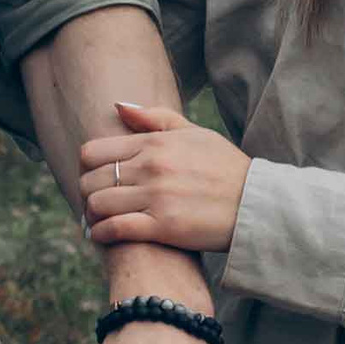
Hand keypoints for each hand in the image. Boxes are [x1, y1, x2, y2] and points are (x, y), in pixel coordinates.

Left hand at [80, 99, 251, 254]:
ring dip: (93, 216)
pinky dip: (102, 234)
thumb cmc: (226, 168)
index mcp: (154, 143)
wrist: (257, 204)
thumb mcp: (195, 133)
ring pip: (98, 204)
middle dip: (87, 193)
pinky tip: (104, 236)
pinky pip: (115, 229)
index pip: (93, 152)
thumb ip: (154, 119)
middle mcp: (151, 168)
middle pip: (90, 179)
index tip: (96, 178)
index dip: (87, 168)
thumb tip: (117, 107)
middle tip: (95, 203)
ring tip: (100, 221)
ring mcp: (156, 197)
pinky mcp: (163, 227)